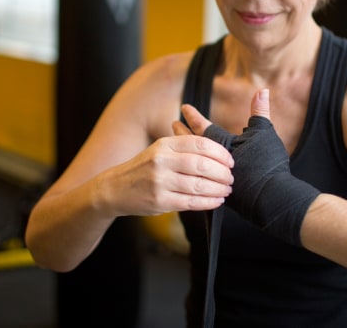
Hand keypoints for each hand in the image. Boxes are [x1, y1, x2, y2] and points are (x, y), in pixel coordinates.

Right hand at [105, 134, 233, 216]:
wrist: (115, 188)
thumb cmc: (145, 168)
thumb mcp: (160, 150)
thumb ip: (184, 147)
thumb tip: (218, 152)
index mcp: (164, 144)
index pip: (199, 144)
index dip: (220, 152)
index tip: (230, 161)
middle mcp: (161, 160)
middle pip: (201, 165)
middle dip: (222, 173)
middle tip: (231, 178)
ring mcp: (159, 181)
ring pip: (198, 185)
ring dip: (218, 189)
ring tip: (227, 190)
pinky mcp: (159, 201)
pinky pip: (191, 202)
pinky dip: (208, 202)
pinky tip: (217, 200)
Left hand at [181, 89, 319, 245]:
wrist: (272, 197)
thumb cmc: (268, 162)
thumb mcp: (264, 133)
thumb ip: (260, 111)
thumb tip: (264, 89)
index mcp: (222, 144)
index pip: (203, 127)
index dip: (193, 116)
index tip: (184, 107)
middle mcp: (212, 161)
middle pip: (192, 144)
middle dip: (183, 133)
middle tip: (173, 124)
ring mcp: (212, 177)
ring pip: (193, 161)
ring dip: (185, 151)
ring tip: (175, 144)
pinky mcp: (216, 192)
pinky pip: (197, 180)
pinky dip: (192, 172)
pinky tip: (187, 170)